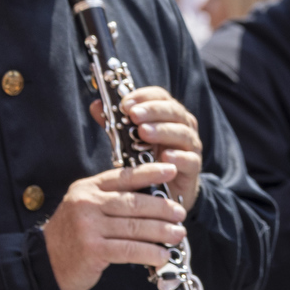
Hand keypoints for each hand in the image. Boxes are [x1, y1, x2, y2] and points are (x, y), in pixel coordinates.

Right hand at [43, 162, 187, 289]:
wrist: (41, 264)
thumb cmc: (71, 234)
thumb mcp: (85, 206)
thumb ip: (110, 196)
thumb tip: (151, 191)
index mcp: (87, 188)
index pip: (124, 176)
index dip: (151, 172)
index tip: (172, 170)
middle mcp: (86, 204)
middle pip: (134, 202)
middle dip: (162, 208)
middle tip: (180, 213)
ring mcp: (88, 227)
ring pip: (135, 227)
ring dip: (162, 231)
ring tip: (178, 234)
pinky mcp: (92, 250)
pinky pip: (129, 249)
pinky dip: (149, 252)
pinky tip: (162, 255)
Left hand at [88, 86, 201, 207]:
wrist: (165, 193)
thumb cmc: (147, 161)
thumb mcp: (130, 142)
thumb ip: (116, 125)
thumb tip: (95, 105)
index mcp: (168, 116)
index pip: (161, 97)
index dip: (144, 96)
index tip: (125, 104)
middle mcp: (183, 127)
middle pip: (174, 111)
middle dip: (153, 111)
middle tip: (133, 115)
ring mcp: (190, 147)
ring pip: (183, 133)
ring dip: (163, 130)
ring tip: (144, 132)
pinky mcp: (193, 168)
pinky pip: (189, 160)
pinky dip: (179, 157)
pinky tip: (165, 157)